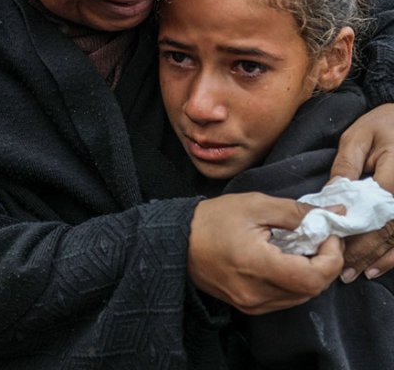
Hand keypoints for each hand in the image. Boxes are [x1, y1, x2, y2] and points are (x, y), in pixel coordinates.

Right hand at [188, 193, 342, 314]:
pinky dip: (295, 282)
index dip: (331, 257)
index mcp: (255, 266)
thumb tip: (334, 215)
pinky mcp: (248, 306)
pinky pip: (285, 300)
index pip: (313, 277)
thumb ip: (297, 212)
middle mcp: (255, 293)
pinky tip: (285, 262)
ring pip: (301, 297)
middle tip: (319, 239)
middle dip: (325, 264)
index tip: (328, 235)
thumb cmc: (212, 219)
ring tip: (302, 249)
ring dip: (311, 274)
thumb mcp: (255, 205)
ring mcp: (251, 304)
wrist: (176, 240)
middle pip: (312, 289)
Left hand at [332, 103, 393, 278]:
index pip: (371, 214)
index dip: (353, 234)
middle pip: (388, 231)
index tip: (332, 248)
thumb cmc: (386, 123)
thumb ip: (345, 167)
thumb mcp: (359, 137)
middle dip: (364, 254)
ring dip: (381, 258)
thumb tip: (331, 197)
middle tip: (342, 273)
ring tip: (359, 274)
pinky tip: (380, 266)